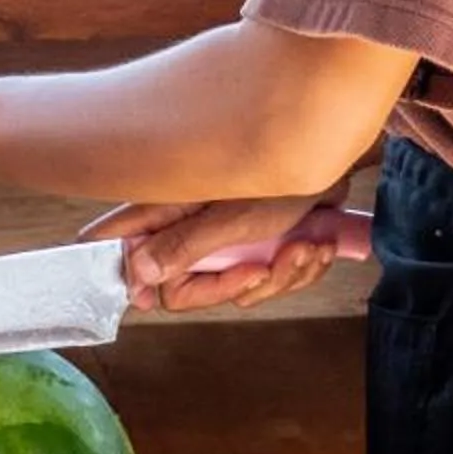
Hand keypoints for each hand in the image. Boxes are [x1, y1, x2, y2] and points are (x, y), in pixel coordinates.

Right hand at [80, 186, 349, 312]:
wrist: (336, 153)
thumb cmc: (285, 167)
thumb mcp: (233, 217)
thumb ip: (184, 246)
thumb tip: (136, 274)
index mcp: (169, 212)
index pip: (116, 245)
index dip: (125, 277)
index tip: (143, 299)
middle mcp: (192, 227)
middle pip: (185, 287)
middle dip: (235, 285)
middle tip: (263, 264)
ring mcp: (227, 239)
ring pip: (237, 289)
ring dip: (281, 275)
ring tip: (306, 244)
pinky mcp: (261, 246)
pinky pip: (269, 281)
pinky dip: (299, 268)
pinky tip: (318, 243)